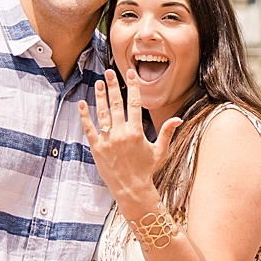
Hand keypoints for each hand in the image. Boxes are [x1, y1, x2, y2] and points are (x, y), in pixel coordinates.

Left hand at [79, 68, 182, 207]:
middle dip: (113, 86)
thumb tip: (178, 119)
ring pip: (102, 113)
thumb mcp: (160, 151)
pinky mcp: (96, 148)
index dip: (132, 87)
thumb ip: (167, 132)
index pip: (135, 103)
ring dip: (100, 97)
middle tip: (109, 72)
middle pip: (117, 104)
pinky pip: (89, 128)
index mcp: (137, 132)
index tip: (129, 74)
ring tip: (99, 83)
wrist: (131, 189)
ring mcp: (107, 140)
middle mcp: (121, 134)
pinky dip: (85, 116)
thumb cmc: (146, 170)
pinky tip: (82, 103)